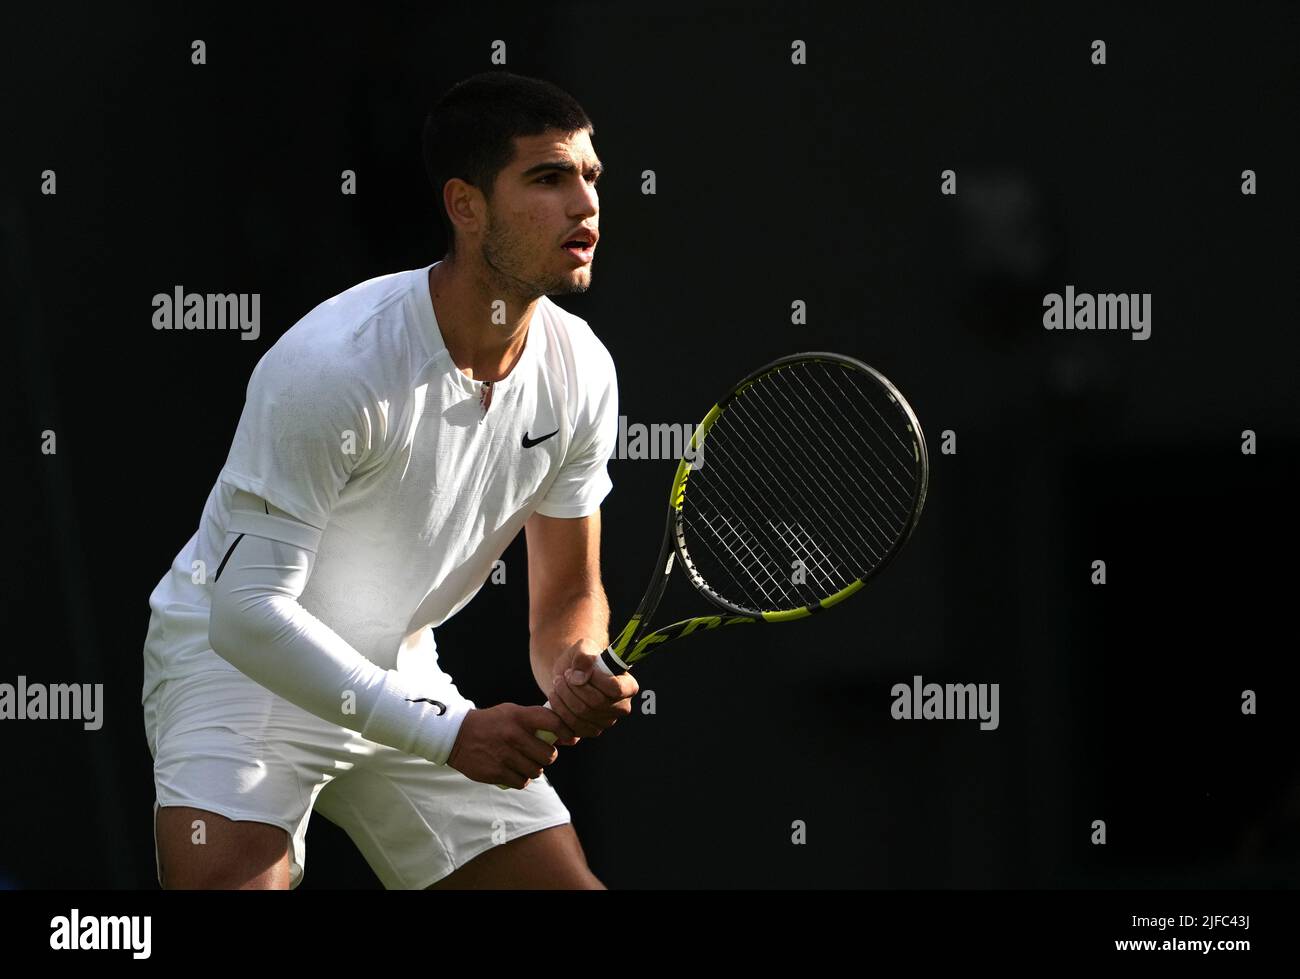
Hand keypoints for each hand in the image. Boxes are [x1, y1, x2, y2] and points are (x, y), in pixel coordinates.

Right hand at [446, 704, 574, 788]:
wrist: (456, 736)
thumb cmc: (492, 723)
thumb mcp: (512, 713)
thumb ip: (537, 721)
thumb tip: (569, 737)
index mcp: (519, 717)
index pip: (553, 722)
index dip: (566, 732)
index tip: (571, 739)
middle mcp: (513, 735)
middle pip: (548, 755)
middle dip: (546, 757)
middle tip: (538, 754)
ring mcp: (504, 755)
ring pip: (536, 771)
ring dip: (533, 770)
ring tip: (523, 762)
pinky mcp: (495, 772)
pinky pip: (521, 782)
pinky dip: (520, 780)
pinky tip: (513, 771)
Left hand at [548, 640, 638, 740]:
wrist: (570, 674)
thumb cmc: (582, 660)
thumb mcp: (583, 648)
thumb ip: (583, 657)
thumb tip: (579, 677)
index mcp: (628, 686)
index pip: (615, 689)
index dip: (594, 679)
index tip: (578, 669)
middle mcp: (621, 708)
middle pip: (595, 703)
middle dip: (573, 688)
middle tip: (563, 675)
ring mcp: (605, 723)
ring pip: (580, 716)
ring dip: (562, 698)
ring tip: (557, 683)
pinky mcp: (588, 732)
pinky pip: (570, 729)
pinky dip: (557, 713)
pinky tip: (553, 699)